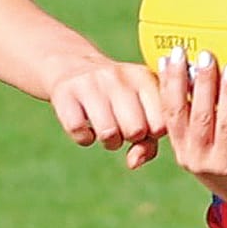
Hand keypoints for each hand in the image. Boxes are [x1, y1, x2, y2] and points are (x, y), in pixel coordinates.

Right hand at [48, 57, 167, 169]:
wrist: (73, 65)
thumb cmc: (117, 98)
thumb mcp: (140, 108)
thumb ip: (149, 142)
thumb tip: (133, 163)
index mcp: (144, 78)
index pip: (161, 123)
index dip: (153, 135)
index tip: (145, 127)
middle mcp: (118, 77)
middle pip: (135, 131)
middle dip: (130, 138)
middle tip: (123, 128)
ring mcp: (90, 83)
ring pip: (108, 133)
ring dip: (109, 141)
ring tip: (107, 130)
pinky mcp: (65, 93)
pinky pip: (80, 133)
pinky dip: (84, 138)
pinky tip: (86, 126)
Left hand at [158, 48, 226, 211]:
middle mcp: (202, 162)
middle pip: (198, 119)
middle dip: (201, 86)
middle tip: (208, 54)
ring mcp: (185, 154)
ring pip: (175, 115)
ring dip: (175, 84)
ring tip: (177, 53)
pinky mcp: (175, 145)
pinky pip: (168, 115)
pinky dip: (165, 90)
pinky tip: (164, 61)